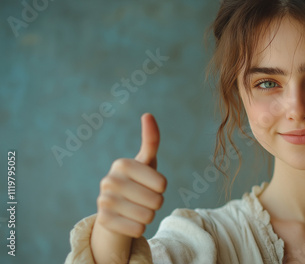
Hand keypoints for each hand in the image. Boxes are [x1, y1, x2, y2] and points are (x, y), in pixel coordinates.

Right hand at [95, 113, 166, 237]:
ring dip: (148, 216)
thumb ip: (151, 140)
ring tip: (136, 208)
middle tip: (143, 198)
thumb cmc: (138, 181)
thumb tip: (148, 114)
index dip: (161, 187)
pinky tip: (129, 221)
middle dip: (155, 203)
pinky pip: (138, 230)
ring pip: (148, 217)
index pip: (162, 184)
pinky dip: (139, 228)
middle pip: (156, 201)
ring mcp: (103, 201)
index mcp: (122, 164)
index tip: (150, 183)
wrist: (115, 208)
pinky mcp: (103, 221)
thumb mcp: (146, 161)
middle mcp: (109, 181)